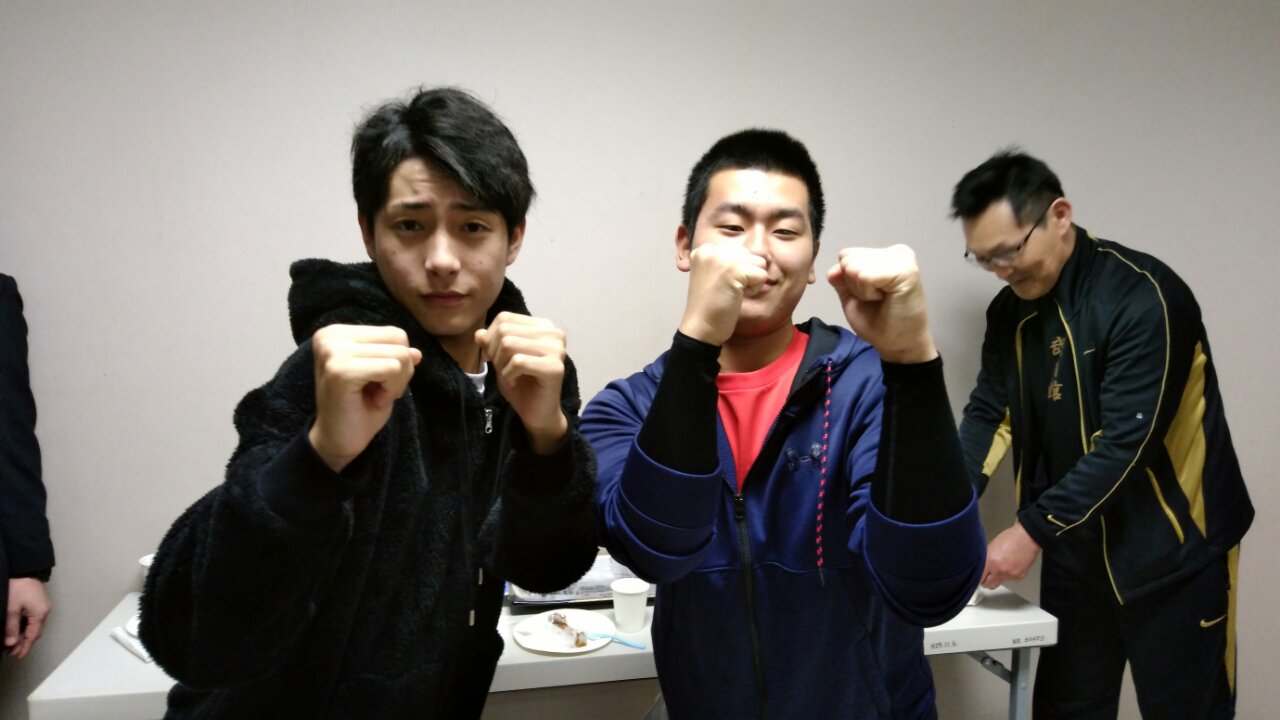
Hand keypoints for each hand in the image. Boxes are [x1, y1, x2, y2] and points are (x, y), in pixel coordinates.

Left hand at [5, 578, 49, 659]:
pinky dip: (25, 628)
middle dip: (23, 643)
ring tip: (12, 643)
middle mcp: (44, 612)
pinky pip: (33, 620)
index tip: (17, 656)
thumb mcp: (11, 609)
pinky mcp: (38, 604)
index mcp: (40, 614)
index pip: (32, 636)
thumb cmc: (19, 587)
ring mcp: (42, 607)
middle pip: (35, 633)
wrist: (24, 570)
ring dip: (24, 636)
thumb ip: (12, 627)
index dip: (25, 648)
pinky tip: (17, 630)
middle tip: (11, 652)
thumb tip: (11, 643)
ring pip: (33, 627)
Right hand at [308, 324, 421, 471]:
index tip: (377, 382)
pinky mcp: (340, 370)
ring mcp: (333, 352)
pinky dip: (392, 389)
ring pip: (399, 354)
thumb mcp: (382, 376)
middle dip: (401, 370)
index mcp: (336, 332)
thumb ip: (395, 356)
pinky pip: (392, 369)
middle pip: (398, 338)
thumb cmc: (359, 407)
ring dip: (396, 382)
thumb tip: (416, 352)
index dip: (397, 361)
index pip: (393, 332)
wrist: (337, 441)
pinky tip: (374, 401)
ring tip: (375, 396)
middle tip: (379, 391)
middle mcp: (330, 336)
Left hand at [475, 313, 567, 454]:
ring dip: (501, 364)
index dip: (491, 338)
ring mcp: (557, 349)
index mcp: (543, 326)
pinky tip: (514, 383)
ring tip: (509, 376)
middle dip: (495, 353)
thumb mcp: (501, 359)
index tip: (498, 358)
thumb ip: (491, 343)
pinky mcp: (554, 367)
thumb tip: (479, 333)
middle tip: (504, 370)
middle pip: (505, 330)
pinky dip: (508, 375)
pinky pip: (518, 362)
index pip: (504, 318)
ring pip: (509, 344)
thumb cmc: (521, 384)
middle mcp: (554, 333)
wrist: (538, 414)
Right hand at [677, 243, 767, 345]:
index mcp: (704, 249)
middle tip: (726, 290)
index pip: (738, 251)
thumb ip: (727, 260)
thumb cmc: (709, 306)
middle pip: (749, 255)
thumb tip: (756, 256)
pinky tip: (737, 296)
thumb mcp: (713, 274)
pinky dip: (754, 289)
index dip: (737, 271)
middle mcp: (711, 249)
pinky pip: (762, 275)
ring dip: (751, 281)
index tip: (720, 285)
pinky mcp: (735, 270)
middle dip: (745, 274)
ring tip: (731, 292)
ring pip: (759, 263)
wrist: (700, 328)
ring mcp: (722, 258)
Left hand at [826, 245, 936, 363]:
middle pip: (847, 258)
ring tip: (883, 299)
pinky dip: (867, 293)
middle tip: (877, 299)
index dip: (849, 281)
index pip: (845, 255)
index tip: (871, 295)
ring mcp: (901, 258)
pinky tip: (886, 298)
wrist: (899, 345)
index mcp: (883, 255)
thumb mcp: (852, 298)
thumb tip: (834, 271)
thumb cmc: (878, 323)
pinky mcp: (906, 269)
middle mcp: (894, 251)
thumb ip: (841, 280)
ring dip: (862, 290)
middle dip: (854, 284)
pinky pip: (865, 276)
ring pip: (854, 266)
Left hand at [981, 521, 1041, 588]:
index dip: (979, 578)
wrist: (1027, 538)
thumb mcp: (991, 546)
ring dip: (999, 577)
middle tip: (988, 575)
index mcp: (990, 561)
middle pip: (989, 585)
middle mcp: (999, 571)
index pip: (980, 578)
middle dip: (987, 581)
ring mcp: (1010, 575)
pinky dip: (1009, 575)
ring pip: (1000, 583)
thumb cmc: (1010, 538)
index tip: (979, 577)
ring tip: (1002, 566)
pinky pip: (1010, 580)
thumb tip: (982, 568)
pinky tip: (1011, 565)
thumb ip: (986, 559)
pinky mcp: (1019, 577)